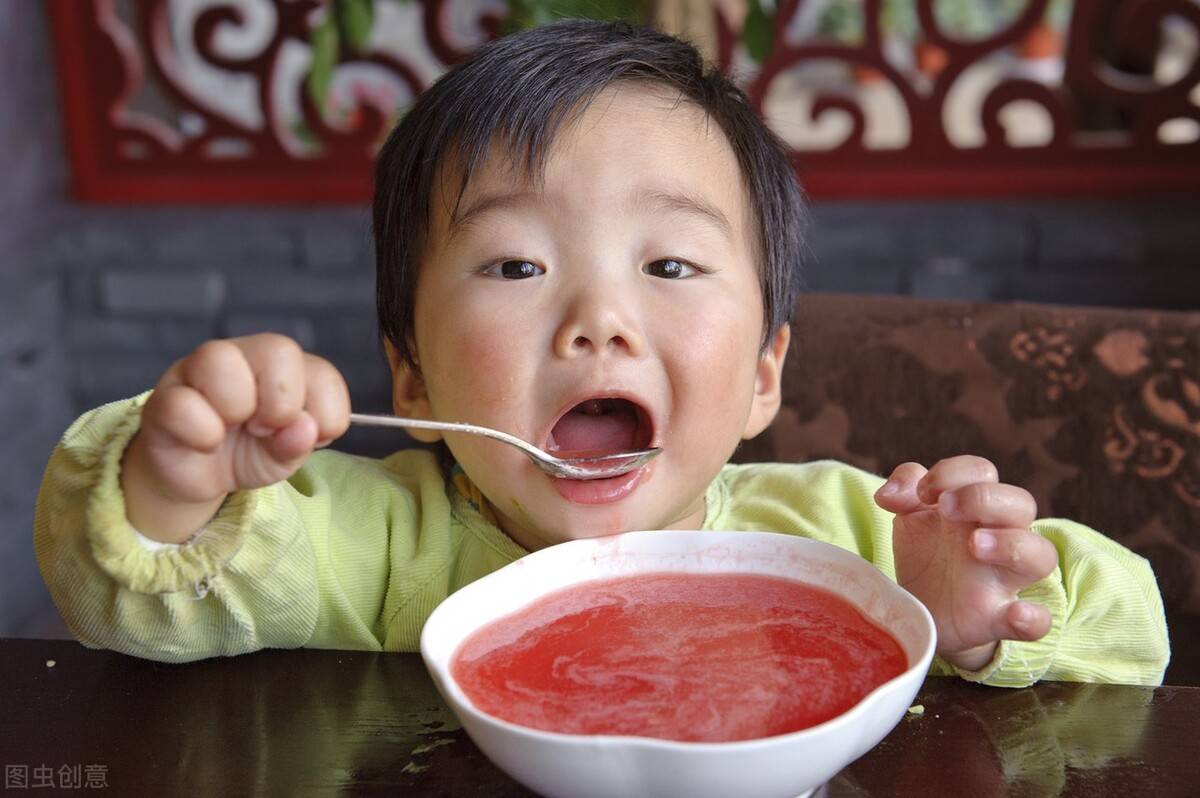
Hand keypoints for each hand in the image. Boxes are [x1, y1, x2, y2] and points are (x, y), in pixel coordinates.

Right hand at [121, 334, 350, 541]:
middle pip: (278, 348)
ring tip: (230, 429)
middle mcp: (243, 356)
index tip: (304, 434)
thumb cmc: (248, 451)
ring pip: (220, 358)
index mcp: (283, 366)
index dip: (323, 412)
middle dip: (282, 404)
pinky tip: (205, 443)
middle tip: (265, 430)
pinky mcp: (164, 398)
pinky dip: (202, 433)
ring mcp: (198, 370)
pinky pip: (183, 404)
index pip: (321, 371)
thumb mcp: (283, 456)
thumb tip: (305, 429)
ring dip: (237, 407)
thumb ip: (298, 444)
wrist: (197, 476)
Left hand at [874, 456, 1057, 671]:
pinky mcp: (1000, 618)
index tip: (922, 493)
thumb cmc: (926, 553)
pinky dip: (1033, 618)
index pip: (982, 472)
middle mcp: (1000, 536)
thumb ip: (904, 492)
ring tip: (974, 545)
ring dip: (1012, 545)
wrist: (921, 609)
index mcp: (976, 507)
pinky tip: (1017, 613)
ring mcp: (1004, 579)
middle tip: (946, 509)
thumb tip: (889, 493)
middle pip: (1020, 503)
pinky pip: (1037, 620)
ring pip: (1040, 554)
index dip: (953, 474)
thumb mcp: (910, 517)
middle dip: (983, 498)